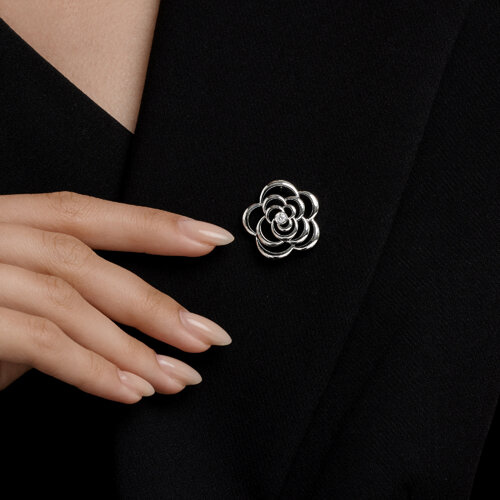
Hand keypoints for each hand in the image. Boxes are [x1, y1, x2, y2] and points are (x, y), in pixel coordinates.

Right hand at [0, 191, 233, 402]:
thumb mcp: (10, 296)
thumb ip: (58, 296)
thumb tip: (125, 325)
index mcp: (7, 224)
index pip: (84, 214)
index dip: (151, 224)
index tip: (210, 238)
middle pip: (83, 262)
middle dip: (152, 304)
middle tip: (207, 336)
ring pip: (69, 304)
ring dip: (132, 348)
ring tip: (176, 377)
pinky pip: (42, 344)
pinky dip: (93, 370)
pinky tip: (131, 390)